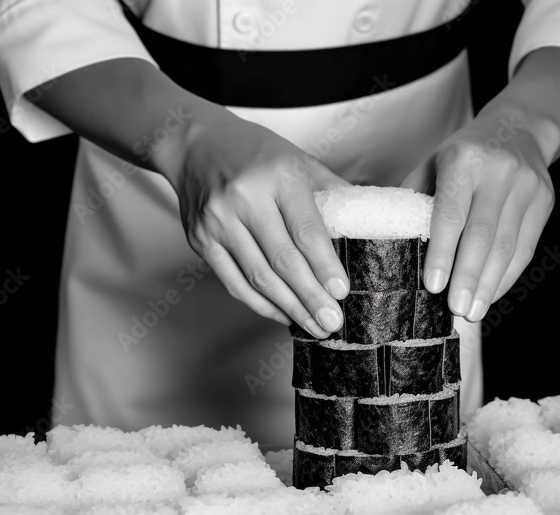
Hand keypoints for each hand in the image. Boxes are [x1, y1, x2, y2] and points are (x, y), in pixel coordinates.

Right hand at [162, 107, 350, 337]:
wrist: (194, 143)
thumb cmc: (253, 152)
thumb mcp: (298, 159)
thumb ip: (331, 191)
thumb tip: (365, 221)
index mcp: (278, 175)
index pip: (306, 230)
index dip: (325, 266)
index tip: (341, 291)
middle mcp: (245, 198)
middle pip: (283, 260)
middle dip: (311, 297)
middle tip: (332, 322)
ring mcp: (219, 221)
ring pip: (258, 277)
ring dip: (289, 307)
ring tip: (313, 326)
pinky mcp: (200, 240)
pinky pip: (234, 282)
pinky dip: (260, 303)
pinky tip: (281, 314)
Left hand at [401, 104, 554, 322]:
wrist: (519, 129)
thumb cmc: (464, 153)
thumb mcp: (433, 163)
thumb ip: (415, 198)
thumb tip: (392, 242)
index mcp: (464, 160)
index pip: (452, 214)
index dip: (443, 252)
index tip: (434, 286)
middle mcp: (499, 172)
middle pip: (483, 235)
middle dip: (469, 278)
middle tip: (457, 311)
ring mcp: (527, 188)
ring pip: (508, 246)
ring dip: (490, 284)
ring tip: (473, 311)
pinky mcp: (544, 203)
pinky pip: (525, 248)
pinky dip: (507, 276)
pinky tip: (492, 294)